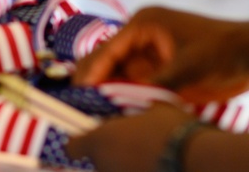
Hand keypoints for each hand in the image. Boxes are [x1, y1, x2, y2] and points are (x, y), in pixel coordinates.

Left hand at [65, 102, 194, 171]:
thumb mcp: (157, 108)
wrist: (200, 160)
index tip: (92, 138)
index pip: (72, 147)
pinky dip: (143, 171)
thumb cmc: (173, 129)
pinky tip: (161, 166)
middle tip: (133, 146)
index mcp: (99, 141)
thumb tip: (149, 108)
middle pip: (98, 161)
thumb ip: (142, 110)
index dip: (80, 142)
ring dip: (127, 165)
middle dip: (112, 154)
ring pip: (116, 170)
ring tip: (150, 157)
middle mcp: (104, 165)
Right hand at [73, 6, 248, 102]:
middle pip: (107, 59)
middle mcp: (139, 37)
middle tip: (81, 100)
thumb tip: (126, 101)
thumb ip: (155, 82)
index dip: (92, 70)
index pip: (108, 49)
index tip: (80, 90)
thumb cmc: (220, 51)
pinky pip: (133, 82)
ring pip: (117, 73)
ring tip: (93, 107)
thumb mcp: (187, 67)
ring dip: (107, 89)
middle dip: (93, 78)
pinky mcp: (156, 69)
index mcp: (142, 25)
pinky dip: (124, 95)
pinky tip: (115, 108)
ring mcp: (148, 53)